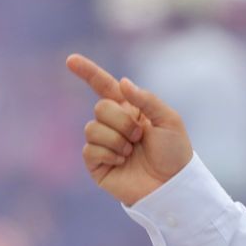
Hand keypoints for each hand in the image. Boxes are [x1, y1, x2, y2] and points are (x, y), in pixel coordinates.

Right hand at [66, 53, 192, 205]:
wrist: (171, 185)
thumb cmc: (174, 153)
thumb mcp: (169, 120)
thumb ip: (146, 99)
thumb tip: (122, 82)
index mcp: (130, 109)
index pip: (104, 86)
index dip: (88, 72)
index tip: (71, 60)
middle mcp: (114, 124)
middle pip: (100, 107)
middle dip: (122, 121)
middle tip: (140, 136)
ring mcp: (103, 143)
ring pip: (92, 128)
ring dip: (117, 139)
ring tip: (132, 151)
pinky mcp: (96, 163)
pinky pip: (89, 149)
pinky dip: (109, 153)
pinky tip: (122, 162)